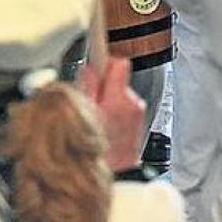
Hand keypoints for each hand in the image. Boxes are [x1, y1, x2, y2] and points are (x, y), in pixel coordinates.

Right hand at [79, 55, 146, 170]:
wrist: (117, 178)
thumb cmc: (100, 153)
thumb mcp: (84, 117)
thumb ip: (87, 89)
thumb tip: (89, 70)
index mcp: (119, 99)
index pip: (117, 63)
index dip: (104, 57)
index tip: (99, 43)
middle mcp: (133, 103)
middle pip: (116, 76)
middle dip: (102, 82)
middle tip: (89, 97)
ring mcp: (137, 111)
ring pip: (118, 91)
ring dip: (107, 98)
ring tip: (97, 116)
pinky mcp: (138, 120)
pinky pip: (124, 105)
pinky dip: (114, 109)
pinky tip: (105, 124)